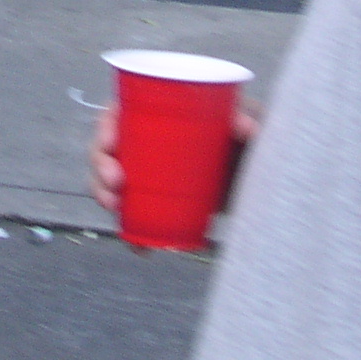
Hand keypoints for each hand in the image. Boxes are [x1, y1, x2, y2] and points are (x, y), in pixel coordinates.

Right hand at [89, 101, 258, 223]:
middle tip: (116, 184)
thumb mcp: (248, 124)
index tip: (110, 142)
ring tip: (116, 210)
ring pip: (112, 181)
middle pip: (107, 149)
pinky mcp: (158, 202)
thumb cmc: (249, 140)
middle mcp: (145, 143)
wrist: (261, 180)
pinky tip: (139, 246)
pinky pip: (133, 214)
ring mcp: (149, 174)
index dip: (105, 127)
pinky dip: (131, 230)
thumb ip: (249, 118)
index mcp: (157, 115)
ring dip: (104, 195)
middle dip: (100, 166)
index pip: (119, 113)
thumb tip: (246, 127)